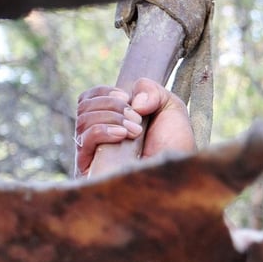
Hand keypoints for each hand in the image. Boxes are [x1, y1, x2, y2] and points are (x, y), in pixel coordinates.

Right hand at [74, 77, 195, 176]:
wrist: (180, 171)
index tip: (127, 98)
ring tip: (135, 131)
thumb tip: (132, 101)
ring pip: (82, 121)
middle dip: (112, 105)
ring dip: (111, 117)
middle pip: (84, 106)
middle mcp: (99, 135)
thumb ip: (151, 90)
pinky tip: (122, 136)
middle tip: (137, 119)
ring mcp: (94, 152)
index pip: (89, 98)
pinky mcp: (91, 168)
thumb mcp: (170, 106)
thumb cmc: (176, 142)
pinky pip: (83, 140)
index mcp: (112, 119)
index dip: (105, 92)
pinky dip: (102, 130)